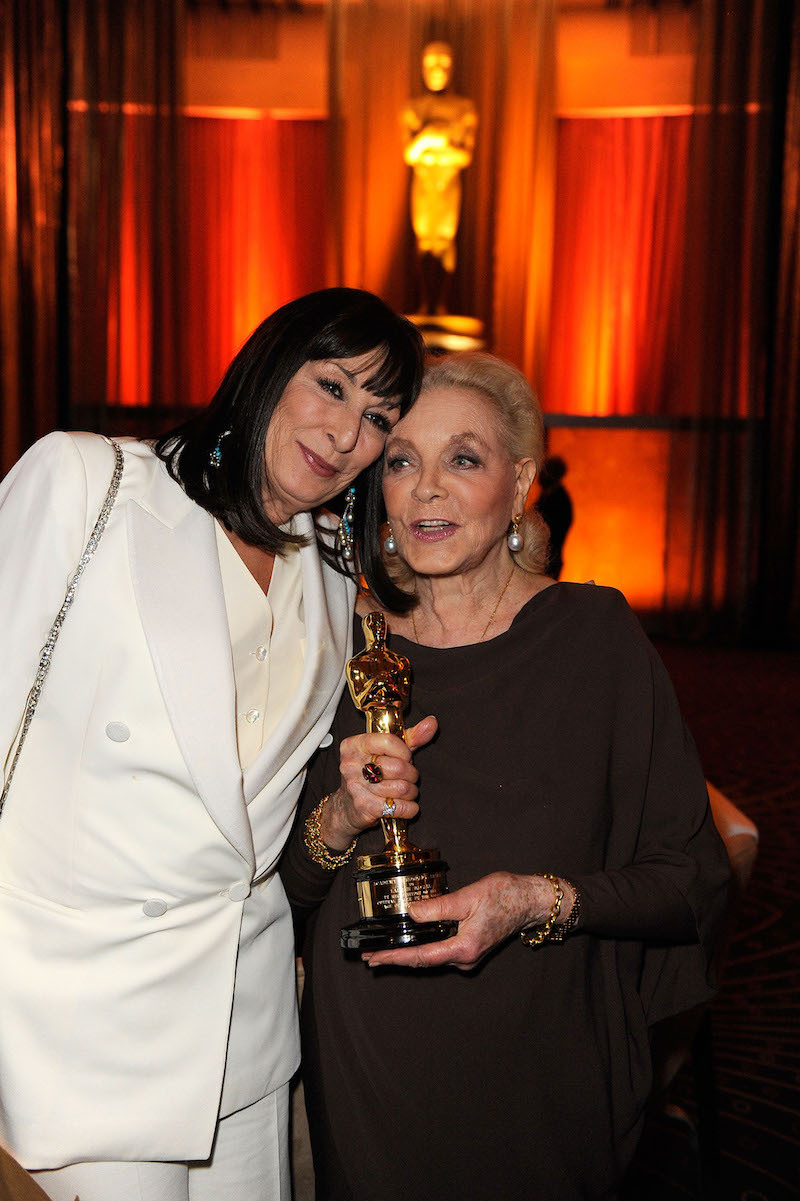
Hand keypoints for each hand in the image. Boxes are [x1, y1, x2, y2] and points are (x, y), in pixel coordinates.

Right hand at [318, 716, 437, 850]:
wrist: (346, 807)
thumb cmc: (370, 775)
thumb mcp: (387, 751)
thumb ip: (410, 737)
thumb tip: (431, 722)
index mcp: (354, 745)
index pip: (389, 741)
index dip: (405, 751)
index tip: (406, 757)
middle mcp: (351, 764)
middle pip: (398, 767)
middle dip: (411, 774)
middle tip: (407, 777)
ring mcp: (355, 787)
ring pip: (401, 788)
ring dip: (411, 792)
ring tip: (405, 791)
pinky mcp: (363, 808)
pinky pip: (399, 807)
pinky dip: (409, 808)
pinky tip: (405, 805)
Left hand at [361, 872, 561, 970]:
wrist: (530, 900)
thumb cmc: (505, 895)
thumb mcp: (468, 896)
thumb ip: (438, 907)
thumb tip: (411, 913)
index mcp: (464, 948)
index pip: (421, 956)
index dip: (395, 957)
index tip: (375, 958)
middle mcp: (465, 959)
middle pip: (423, 961)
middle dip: (395, 958)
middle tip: (370, 957)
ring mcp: (468, 957)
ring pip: (431, 958)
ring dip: (407, 954)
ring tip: (383, 951)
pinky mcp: (470, 950)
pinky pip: (440, 952)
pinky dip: (422, 949)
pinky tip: (410, 943)